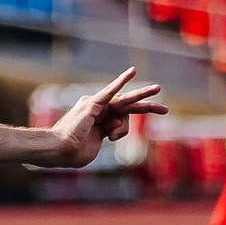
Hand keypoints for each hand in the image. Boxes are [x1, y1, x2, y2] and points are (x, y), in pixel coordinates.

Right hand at [44, 69, 167, 166]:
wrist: (59, 150)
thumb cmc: (72, 153)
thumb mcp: (97, 145)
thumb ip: (109, 133)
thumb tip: (117, 121)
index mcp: (100, 122)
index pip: (123, 119)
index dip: (137, 118)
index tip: (155, 118)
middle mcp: (98, 110)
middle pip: (127, 106)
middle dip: (147, 106)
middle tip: (165, 109)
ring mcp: (96, 106)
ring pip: (124, 102)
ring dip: (142, 95)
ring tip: (158, 89)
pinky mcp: (94, 104)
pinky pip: (110, 92)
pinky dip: (120, 81)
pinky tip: (133, 71)